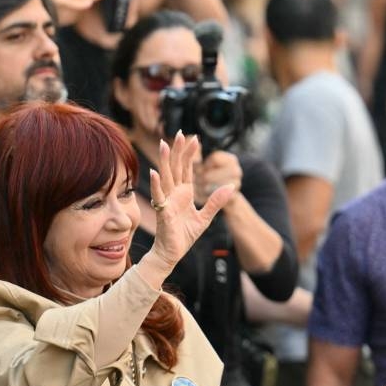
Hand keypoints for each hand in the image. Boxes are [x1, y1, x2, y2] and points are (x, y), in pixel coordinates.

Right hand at [146, 132, 233, 269]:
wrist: (172, 253)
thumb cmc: (184, 236)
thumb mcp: (206, 217)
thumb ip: (216, 201)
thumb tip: (231, 187)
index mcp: (184, 193)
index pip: (186, 169)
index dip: (190, 154)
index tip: (194, 138)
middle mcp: (174, 194)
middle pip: (176, 168)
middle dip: (178, 150)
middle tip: (180, 133)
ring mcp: (167, 201)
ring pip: (166, 177)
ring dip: (165, 161)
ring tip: (165, 144)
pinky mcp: (163, 212)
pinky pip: (159, 196)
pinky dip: (156, 185)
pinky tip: (154, 173)